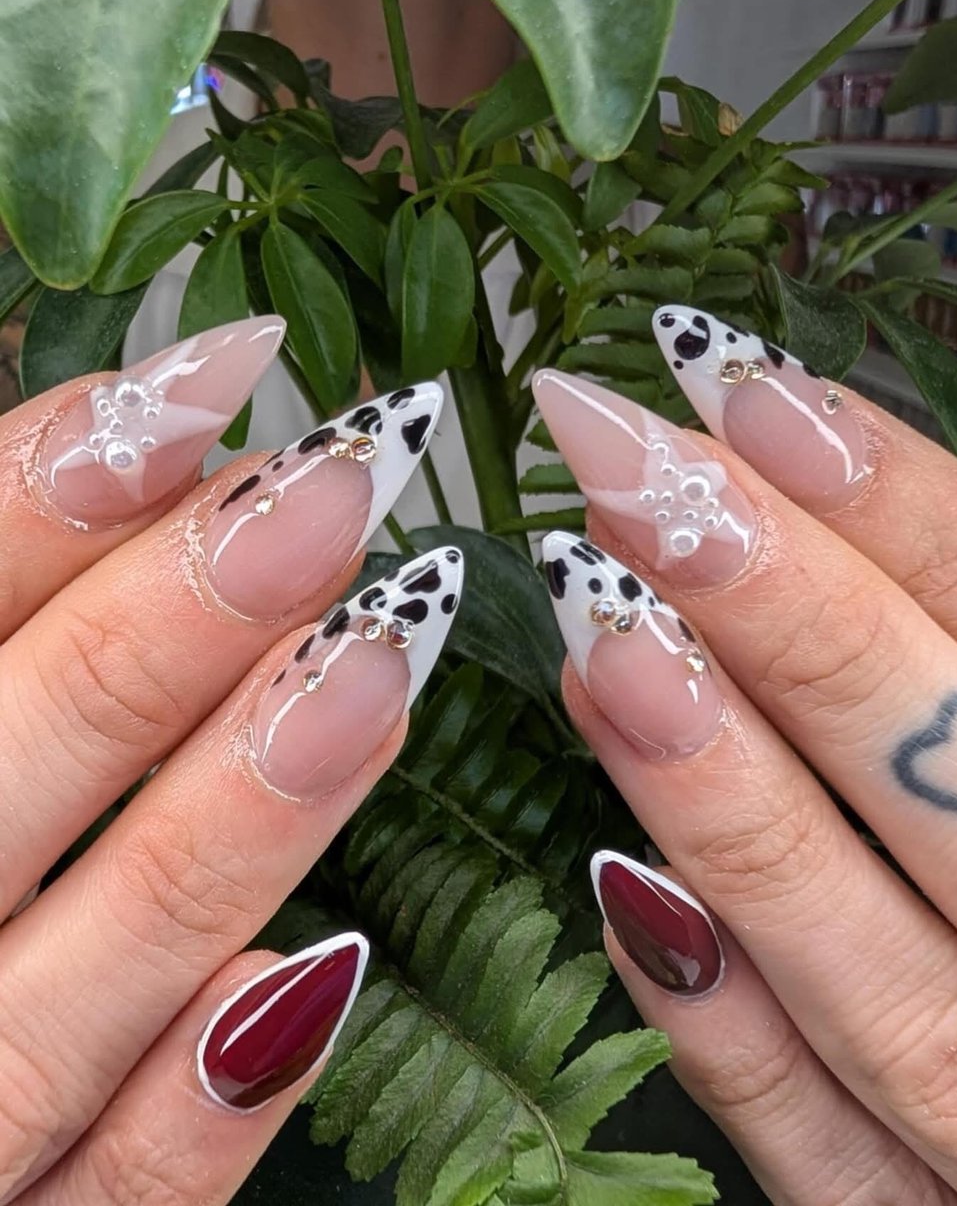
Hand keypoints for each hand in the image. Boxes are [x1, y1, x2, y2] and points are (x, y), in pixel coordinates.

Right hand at [0, 317, 456, 1203]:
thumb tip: (109, 432)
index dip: (48, 485)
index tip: (217, 374)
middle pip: (0, 770)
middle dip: (165, 622)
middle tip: (331, 491)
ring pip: (66, 990)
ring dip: (224, 820)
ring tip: (377, 660)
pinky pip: (110, 1205)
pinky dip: (199, 1111)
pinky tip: (316, 972)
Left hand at [535, 305, 956, 1205]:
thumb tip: (854, 480)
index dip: (898, 503)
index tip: (740, 388)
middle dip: (789, 618)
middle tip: (628, 472)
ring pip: (879, 979)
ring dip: (730, 804)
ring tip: (596, 636)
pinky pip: (828, 1162)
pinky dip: (728, 1034)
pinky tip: (616, 890)